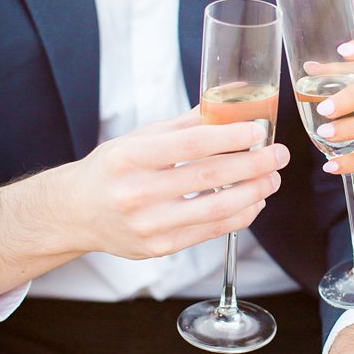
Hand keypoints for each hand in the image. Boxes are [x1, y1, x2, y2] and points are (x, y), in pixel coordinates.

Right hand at [68, 111, 289, 259]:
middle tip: (278, 154)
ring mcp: (148, 224)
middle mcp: (136, 193)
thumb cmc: (110, 170)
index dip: (231, 136)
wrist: (75, 212)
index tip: (259, 130)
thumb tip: (228, 106)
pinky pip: (211, 231)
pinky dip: (240, 215)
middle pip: (209, 176)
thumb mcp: (136, 139)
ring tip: (271, 178)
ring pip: (216, 208)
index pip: (190, 144)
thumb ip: (182, 126)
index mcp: (129, 157)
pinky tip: (252, 201)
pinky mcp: (159, 248)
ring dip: (254, 192)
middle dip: (254, 164)